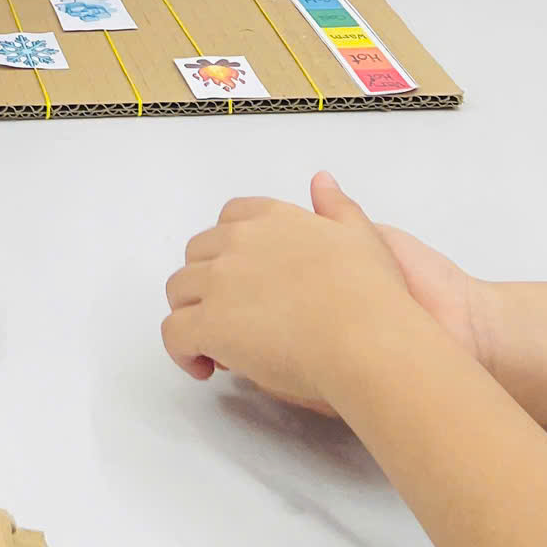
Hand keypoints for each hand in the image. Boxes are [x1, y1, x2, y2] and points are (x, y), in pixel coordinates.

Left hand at [161, 171, 431, 411]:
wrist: (369, 340)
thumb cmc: (372, 294)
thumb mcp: (362, 236)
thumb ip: (337, 206)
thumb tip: (321, 179)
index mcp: (271, 219)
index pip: (229, 219)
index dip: (231, 250)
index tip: (247, 279)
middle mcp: (237, 243)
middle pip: (197, 255)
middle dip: (208, 282)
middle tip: (235, 317)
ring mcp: (219, 282)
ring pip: (179, 291)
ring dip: (192, 313)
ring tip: (219, 345)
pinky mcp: (210, 324)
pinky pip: (174, 333)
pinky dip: (180, 350)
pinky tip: (203, 367)